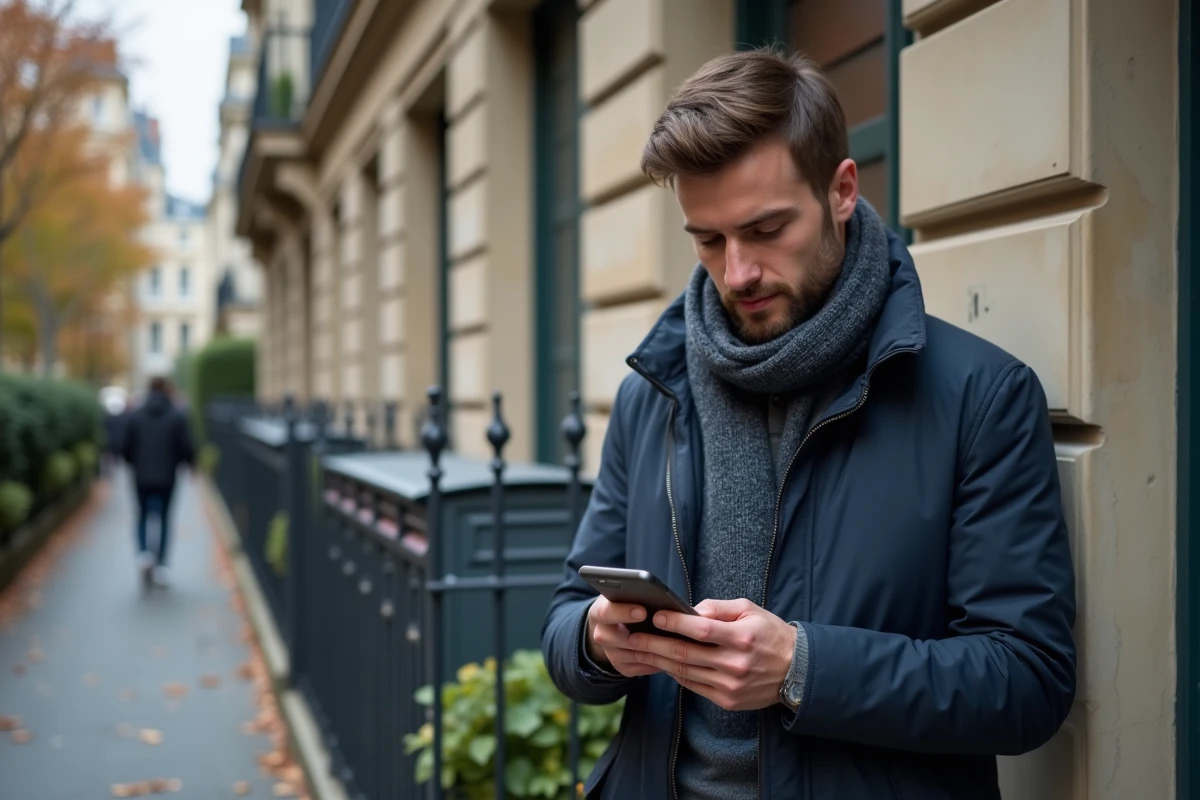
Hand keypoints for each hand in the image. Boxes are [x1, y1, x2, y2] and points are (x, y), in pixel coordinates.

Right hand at [585, 595, 663, 678]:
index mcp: (599, 612)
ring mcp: (611, 653)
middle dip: (636, 636)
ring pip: (630, 656)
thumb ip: (636, 595)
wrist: (616, 624)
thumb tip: (657, 597)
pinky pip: (639, 668)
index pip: (605, 612)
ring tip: (672, 644)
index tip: (642, 611)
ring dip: (650, 651)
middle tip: (659, 632)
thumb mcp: (627, 595)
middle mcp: (601, 634)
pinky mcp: (622, 667)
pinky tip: (670, 655)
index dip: (623, 613)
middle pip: (612, 639)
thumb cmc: (627, 603)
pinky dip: (655, 662)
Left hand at [624, 598, 795, 710]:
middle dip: (654, 644)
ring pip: (686, 671)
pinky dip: (676, 674)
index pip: (701, 630)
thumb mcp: (750, 610)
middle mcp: (735, 664)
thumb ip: (718, 609)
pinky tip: (662, 663)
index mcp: (742, 638)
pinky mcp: (727, 700)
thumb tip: (689, 610)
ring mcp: (730, 686)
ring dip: (658, 660)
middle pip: (686, 653)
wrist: (796, 670)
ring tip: (638, 650)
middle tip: (631, 636)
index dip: (675, 623)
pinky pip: (694, 686)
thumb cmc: (770, 634)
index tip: (655, 616)